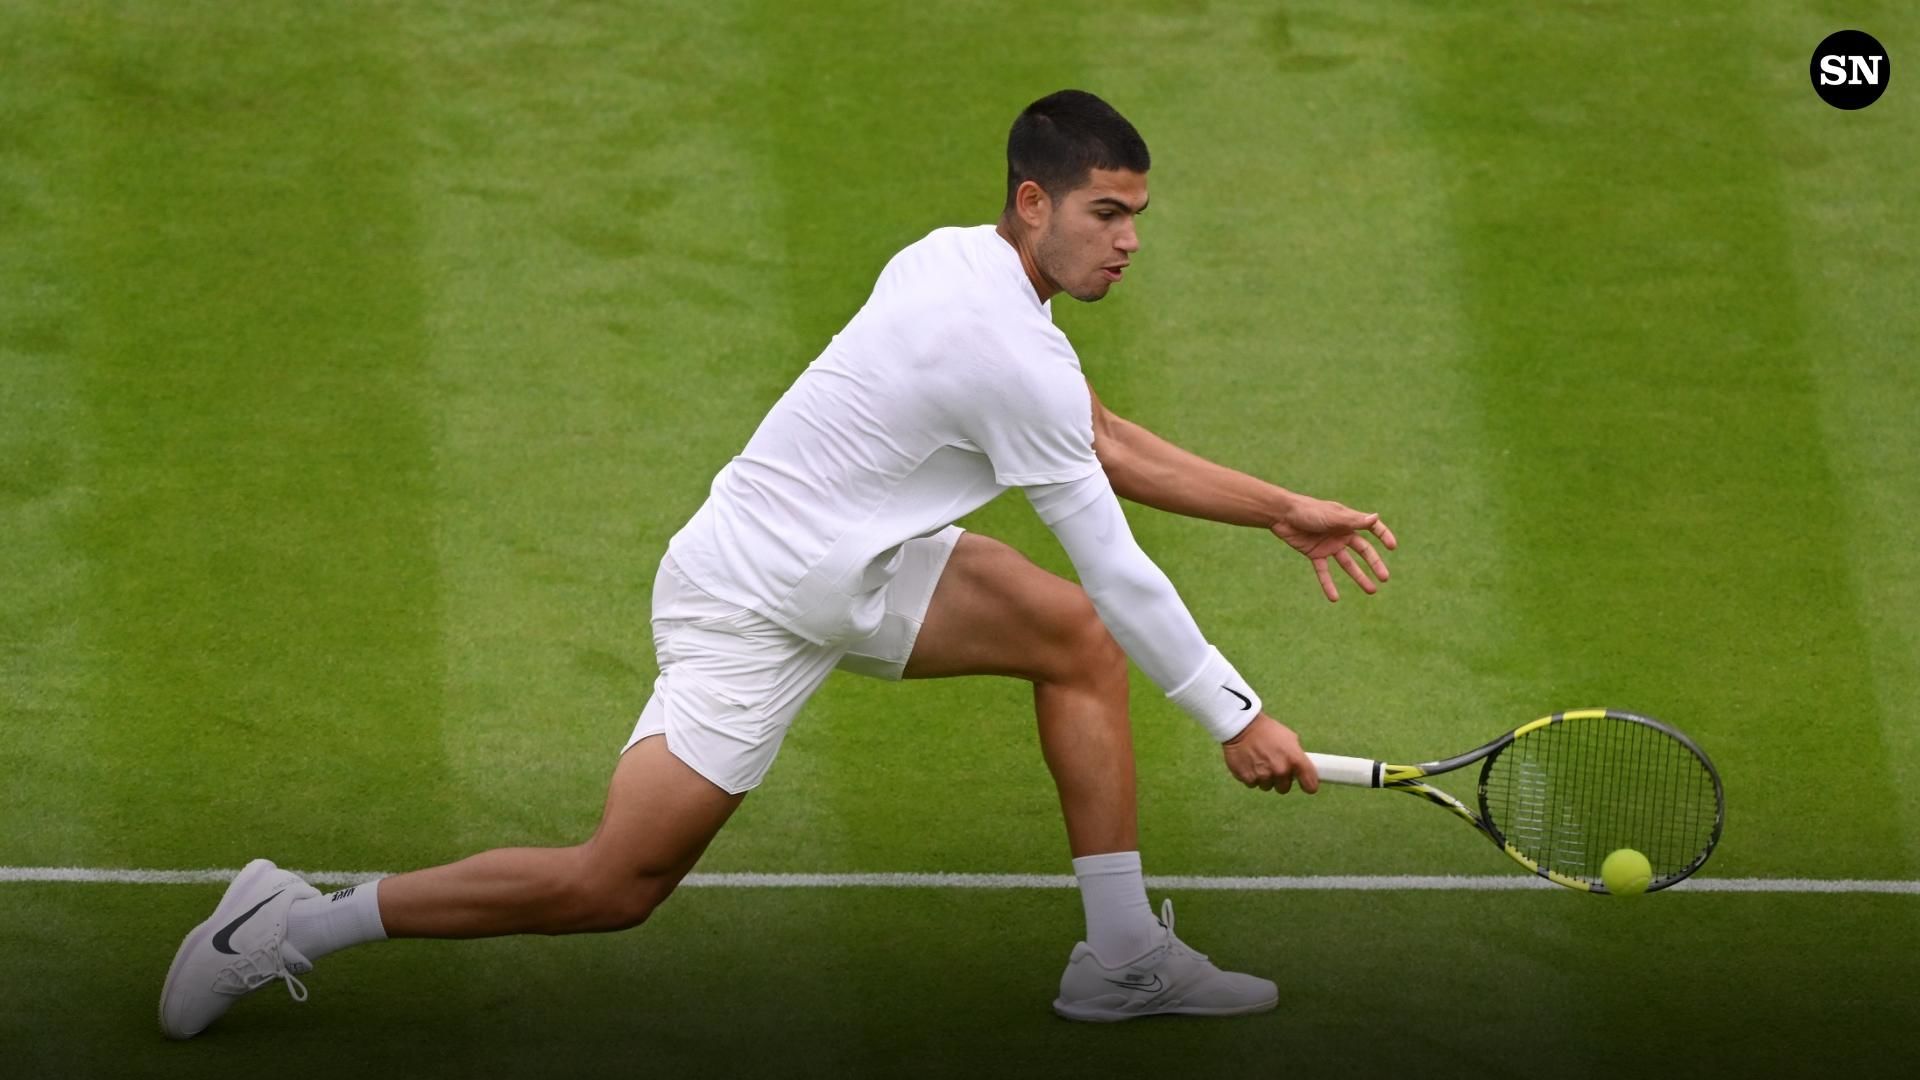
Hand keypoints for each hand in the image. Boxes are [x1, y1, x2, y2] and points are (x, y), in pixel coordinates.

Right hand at [1222, 714, 1319, 793]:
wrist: (1241, 726)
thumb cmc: (1266, 730)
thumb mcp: (1289, 738)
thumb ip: (1296, 755)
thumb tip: (1300, 767)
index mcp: (1295, 760)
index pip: (1310, 785)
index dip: (1308, 785)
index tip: (1306, 784)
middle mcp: (1281, 770)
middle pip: (1284, 788)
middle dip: (1280, 780)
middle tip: (1273, 765)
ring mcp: (1264, 776)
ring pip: (1267, 786)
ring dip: (1264, 778)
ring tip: (1258, 761)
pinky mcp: (1248, 778)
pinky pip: (1252, 784)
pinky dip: (1251, 776)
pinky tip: (1249, 763)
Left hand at [1270, 494, 1396, 602]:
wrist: (1281, 514)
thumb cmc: (1308, 510)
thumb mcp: (1332, 516)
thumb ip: (1353, 521)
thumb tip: (1376, 518)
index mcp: (1348, 521)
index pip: (1371, 528)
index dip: (1383, 536)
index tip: (1393, 547)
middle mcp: (1341, 533)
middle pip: (1363, 550)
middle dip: (1374, 564)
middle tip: (1385, 578)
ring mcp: (1329, 545)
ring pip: (1347, 564)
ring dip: (1359, 577)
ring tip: (1371, 591)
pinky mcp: (1315, 554)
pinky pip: (1324, 572)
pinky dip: (1328, 585)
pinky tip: (1334, 598)